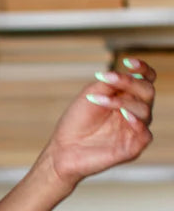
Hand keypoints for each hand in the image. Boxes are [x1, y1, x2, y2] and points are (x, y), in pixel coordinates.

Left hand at [41, 56, 154, 188]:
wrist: (63, 148)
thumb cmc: (76, 122)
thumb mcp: (91, 94)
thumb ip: (111, 83)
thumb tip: (128, 72)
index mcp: (126, 97)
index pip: (145, 79)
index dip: (142, 69)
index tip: (128, 62)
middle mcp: (134, 112)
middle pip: (148, 91)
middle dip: (130, 83)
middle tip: (108, 80)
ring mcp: (134, 129)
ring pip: (145, 110)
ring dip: (122, 102)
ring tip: (100, 101)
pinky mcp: (133, 147)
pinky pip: (146, 134)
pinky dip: (137, 123)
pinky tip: (124, 116)